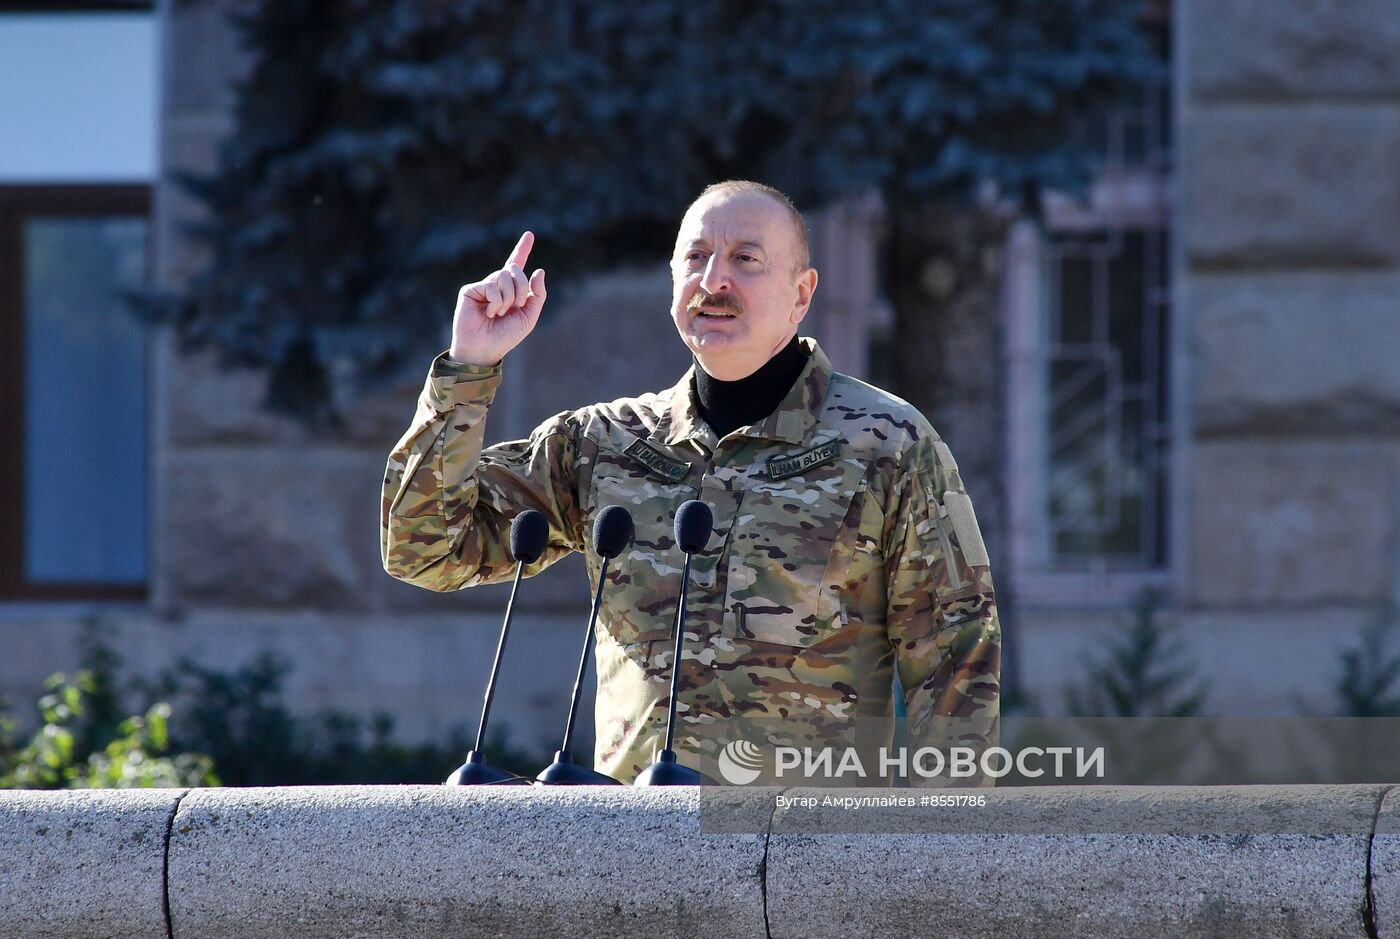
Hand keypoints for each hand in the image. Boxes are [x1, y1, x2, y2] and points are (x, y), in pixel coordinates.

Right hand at [448, 231, 546, 365]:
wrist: (484, 349)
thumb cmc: (505, 336)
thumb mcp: (529, 317)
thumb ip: (537, 295)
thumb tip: (538, 270)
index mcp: (511, 290)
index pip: (517, 265)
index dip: (523, 249)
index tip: (529, 234)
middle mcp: (497, 285)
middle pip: (516, 270)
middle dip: (522, 288)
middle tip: (516, 306)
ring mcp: (483, 286)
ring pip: (504, 276)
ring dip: (508, 297)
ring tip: (498, 313)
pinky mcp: (471, 289)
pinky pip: (492, 285)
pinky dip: (496, 301)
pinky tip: (488, 312)